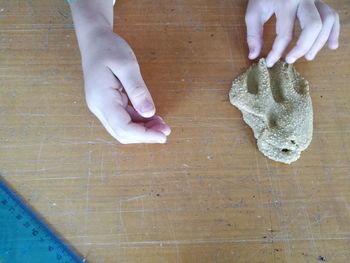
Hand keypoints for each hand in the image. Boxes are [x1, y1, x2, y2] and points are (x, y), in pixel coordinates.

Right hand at [80, 28, 170, 143]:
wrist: (94, 40)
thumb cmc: (109, 48)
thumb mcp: (126, 65)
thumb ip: (138, 90)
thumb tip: (149, 113)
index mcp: (102, 99)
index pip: (123, 127)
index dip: (144, 135)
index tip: (162, 136)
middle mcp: (99, 107)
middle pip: (122, 133)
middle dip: (145, 135)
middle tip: (166, 131)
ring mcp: (102, 106)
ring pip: (123, 128)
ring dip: (143, 130)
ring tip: (162, 125)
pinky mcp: (108, 104)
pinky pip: (124, 118)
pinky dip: (139, 121)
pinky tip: (153, 118)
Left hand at [245, 0, 339, 66]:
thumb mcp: (254, 12)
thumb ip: (253, 34)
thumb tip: (253, 56)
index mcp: (286, 3)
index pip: (285, 34)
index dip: (277, 52)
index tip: (270, 62)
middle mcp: (304, 0)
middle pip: (313, 26)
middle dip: (303, 47)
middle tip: (290, 60)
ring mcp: (315, 0)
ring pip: (327, 21)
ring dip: (320, 42)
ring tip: (309, 57)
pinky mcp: (320, 2)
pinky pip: (333, 16)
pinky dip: (334, 32)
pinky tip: (331, 46)